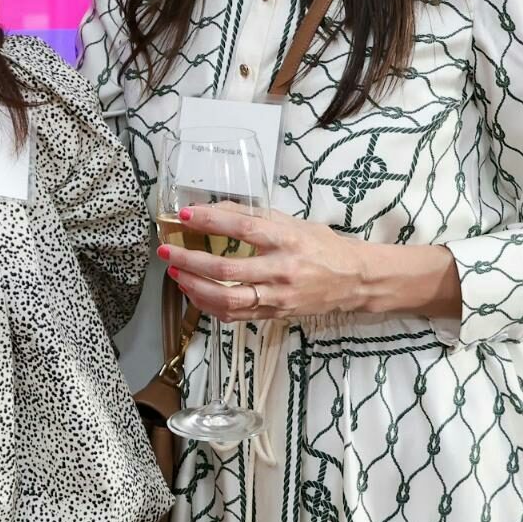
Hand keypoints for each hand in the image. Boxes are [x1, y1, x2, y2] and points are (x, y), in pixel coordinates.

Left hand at [160, 201, 370, 320]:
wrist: (355, 280)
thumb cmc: (322, 247)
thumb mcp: (293, 222)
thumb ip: (255, 216)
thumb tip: (214, 207)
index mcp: (286, 239)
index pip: (243, 228)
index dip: (211, 221)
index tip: (185, 215)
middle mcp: (281, 269)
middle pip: (227, 269)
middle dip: (189, 261)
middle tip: (167, 251)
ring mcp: (277, 296)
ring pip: (227, 298)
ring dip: (194, 287)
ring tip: (176, 274)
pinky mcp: (275, 314)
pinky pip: (236, 314)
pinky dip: (210, 306)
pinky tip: (195, 294)